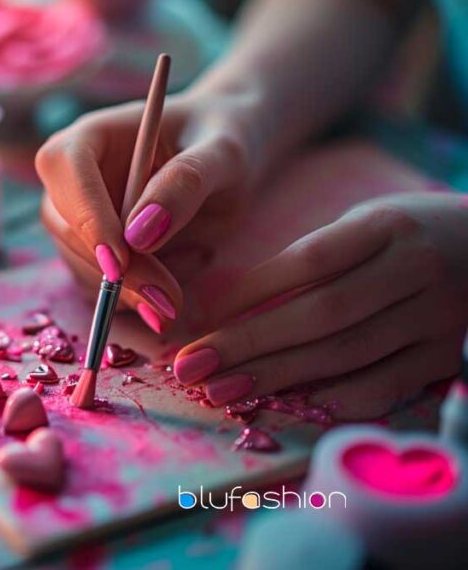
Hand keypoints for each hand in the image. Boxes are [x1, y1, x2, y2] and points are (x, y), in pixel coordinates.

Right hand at [35, 88, 259, 328]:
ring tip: (182, 286)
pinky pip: (97, 282)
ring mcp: (78, 216)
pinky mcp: (92, 249)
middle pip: (64, 224)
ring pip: (77, 261)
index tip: (120, 262)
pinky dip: (131, 296)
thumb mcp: (223, 153)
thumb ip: (186, 183)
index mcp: (91, 136)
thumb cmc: (225, 136)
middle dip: (112, 268)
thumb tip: (139, 236)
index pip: (66, 170)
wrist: (226, 158)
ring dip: (124, 289)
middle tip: (165, 300)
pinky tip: (173, 283)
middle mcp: (73, 176)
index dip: (87, 217)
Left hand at [173, 193, 467, 418]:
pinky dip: (333, 399)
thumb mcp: (365, 224)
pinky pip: (386, 386)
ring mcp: (435, 317)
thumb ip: (313, 257)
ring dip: (276, 377)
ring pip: (346, 354)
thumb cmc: (405, 235)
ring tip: (220, 390)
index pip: (310, 261)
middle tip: (190, 367)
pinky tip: (287, 407)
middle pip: (321, 314)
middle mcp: (414, 270)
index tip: (200, 315)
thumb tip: (230, 303)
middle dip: (248, 344)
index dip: (251, 291)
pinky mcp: (444, 355)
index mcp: (386, 227)